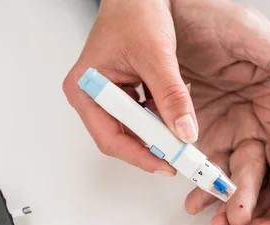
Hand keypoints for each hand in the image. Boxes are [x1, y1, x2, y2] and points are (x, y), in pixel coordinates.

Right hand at [63, 0, 198, 175]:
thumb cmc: (134, 10)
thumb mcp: (157, 56)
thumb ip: (172, 96)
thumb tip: (184, 131)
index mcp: (86, 89)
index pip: (111, 138)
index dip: (141, 155)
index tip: (168, 164)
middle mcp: (92, 95)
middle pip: (121, 138)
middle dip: (152, 145)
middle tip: (179, 155)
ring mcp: (107, 94)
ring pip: (134, 129)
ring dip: (159, 131)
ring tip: (179, 129)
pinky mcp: (122, 91)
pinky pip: (142, 115)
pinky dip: (160, 116)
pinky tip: (173, 109)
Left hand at [160, 0, 269, 224]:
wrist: (172, 18)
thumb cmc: (218, 20)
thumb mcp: (252, 35)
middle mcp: (268, 121)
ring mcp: (238, 132)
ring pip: (245, 174)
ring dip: (239, 200)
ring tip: (232, 223)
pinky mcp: (208, 139)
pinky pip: (208, 169)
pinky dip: (202, 188)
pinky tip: (196, 204)